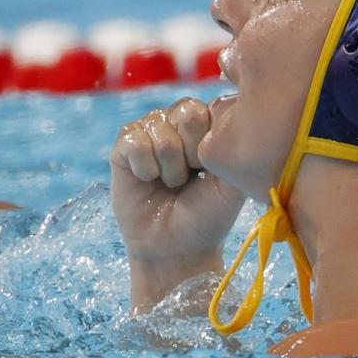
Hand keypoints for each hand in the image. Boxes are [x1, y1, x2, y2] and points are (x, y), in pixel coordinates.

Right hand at [110, 97, 246, 309]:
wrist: (176, 249)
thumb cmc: (208, 216)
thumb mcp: (233, 183)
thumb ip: (234, 146)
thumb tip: (224, 109)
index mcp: (208, 126)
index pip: (213, 108)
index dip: (212, 141)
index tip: (212, 170)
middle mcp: (179, 122)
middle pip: (187, 111)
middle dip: (191, 152)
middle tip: (190, 177)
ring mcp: (150, 131)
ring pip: (160, 128)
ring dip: (169, 166)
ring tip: (171, 183)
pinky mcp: (123, 147)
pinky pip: (134, 141)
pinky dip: (145, 167)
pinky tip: (148, 180)